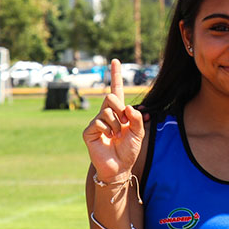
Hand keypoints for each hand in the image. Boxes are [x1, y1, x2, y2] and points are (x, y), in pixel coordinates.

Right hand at [82, 59, 144, 181]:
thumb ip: (137, 119)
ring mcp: (96, 122)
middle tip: (124, 123)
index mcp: (119, 112)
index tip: (115, 61)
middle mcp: (106, 114)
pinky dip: (108, 130)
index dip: (116, 75)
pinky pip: (99, 122)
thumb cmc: (129, 150)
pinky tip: (108, 139)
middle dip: (121, 109)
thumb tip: (128, 107)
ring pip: (107, 111)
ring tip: (117, 135)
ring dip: (117, 124)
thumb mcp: (139, 133)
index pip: (116, 90)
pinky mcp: (89, 131)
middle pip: (111, 97)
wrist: (119, 167)